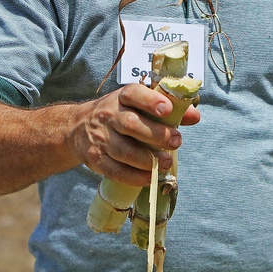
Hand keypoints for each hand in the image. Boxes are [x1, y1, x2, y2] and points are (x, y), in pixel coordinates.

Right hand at [72, 83, 200, 185]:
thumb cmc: (118, 114)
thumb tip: (195, 116)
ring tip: (166, 163)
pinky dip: (135, 177)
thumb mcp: (137, 104)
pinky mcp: (95, 159)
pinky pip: (115, 170)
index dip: (151, 101)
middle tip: (177, 141)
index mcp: (121, 97)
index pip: (134, 94)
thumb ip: (167, 108)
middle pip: (131, 124)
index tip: (168, 109)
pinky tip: (150, 177)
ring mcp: (100, 137)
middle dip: (156, 134)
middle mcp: (108, 115)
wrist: (77, 128)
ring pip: (123, 150)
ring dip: (148, 160)